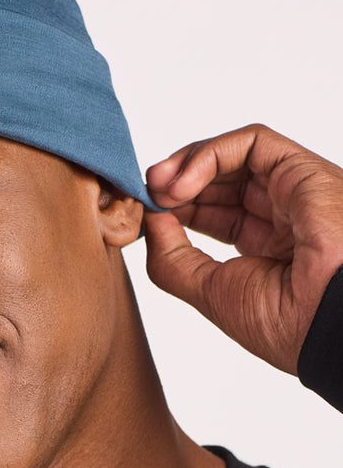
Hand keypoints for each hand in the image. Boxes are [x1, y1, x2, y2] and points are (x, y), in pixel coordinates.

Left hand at [143, 124, 342, 373]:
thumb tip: (149, 220)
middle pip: (221, 180)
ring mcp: (294, 191)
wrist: (327, 324)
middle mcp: (285, 216)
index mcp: (270, 250)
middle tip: (144, 194)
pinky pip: (251, 143)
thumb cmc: (284, 322)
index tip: (144, 215)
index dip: (176, 208)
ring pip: (233, 155)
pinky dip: (209, 155)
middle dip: (175, 183)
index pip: (215, 213)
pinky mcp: (302, 169)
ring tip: (157, 187)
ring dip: (186, 165)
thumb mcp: (208, 291)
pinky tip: (182, 184)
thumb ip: (172, 257)